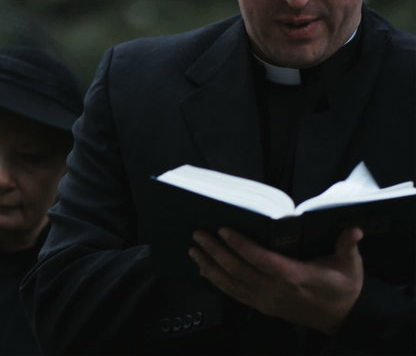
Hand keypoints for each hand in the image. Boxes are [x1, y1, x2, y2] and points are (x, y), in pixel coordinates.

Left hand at [189, 227, 363, 334]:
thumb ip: (347, 245)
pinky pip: (234, 294)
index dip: (241, 245)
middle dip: (216, 252)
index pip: (261, 259)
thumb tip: (353, 229)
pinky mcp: (262, 307)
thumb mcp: (350, 265)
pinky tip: (204, 270)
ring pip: (231, 284)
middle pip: (239, 270)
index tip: (224, 230)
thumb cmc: (343, 286)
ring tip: (193, 251)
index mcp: (294, 277)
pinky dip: (217, 282)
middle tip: (198, 235)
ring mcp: (266, 301)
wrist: (343, 318)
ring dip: (210, 266)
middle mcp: (275, 290)